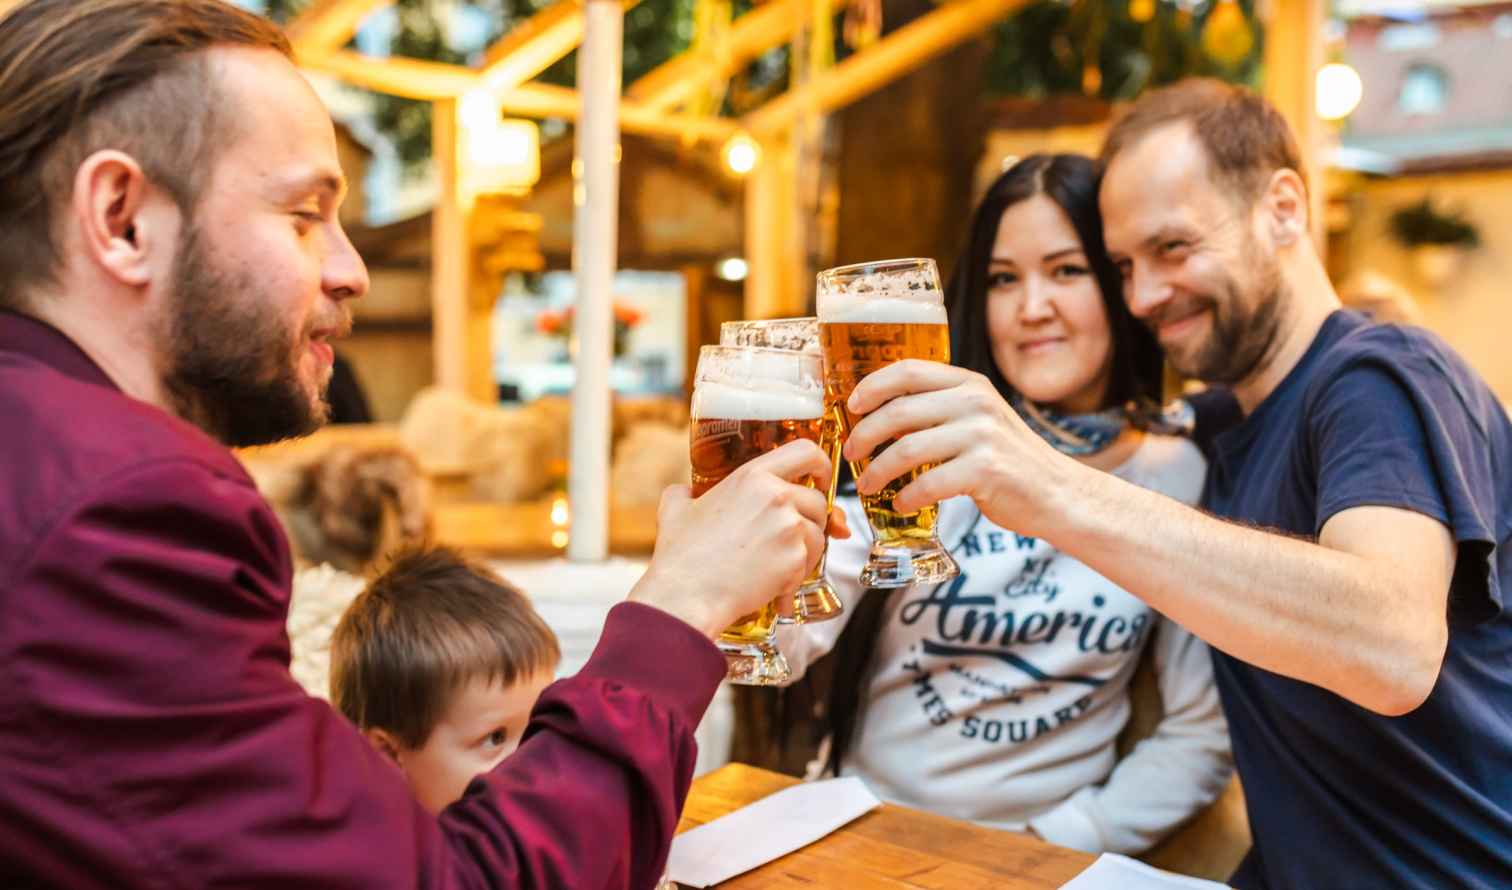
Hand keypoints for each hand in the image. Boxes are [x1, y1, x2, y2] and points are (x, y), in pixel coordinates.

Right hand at [630, 439, 848, 638]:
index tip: (820, 479)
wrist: (687, 595)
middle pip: (817, 501)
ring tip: (776, 568)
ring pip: (818, 535)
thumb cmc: (680, 555)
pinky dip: (795, 579)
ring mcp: (789, 527)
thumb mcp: (675, 509)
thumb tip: (685, 492)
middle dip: (810, 521)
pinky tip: (774, 589)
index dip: (821, 465)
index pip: (806, 451)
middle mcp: (776, 496)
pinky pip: (810, 565)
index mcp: (752, 476)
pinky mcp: (795, 558)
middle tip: (790, 539)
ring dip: (805, 552)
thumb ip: (686, 492)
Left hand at [841, 360, 1074, 537]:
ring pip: (906, 449)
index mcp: (969, 384)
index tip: (851, 407)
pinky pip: (927, 483)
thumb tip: (881, 420)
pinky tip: (901, 503)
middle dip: (864, 434)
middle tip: (851, 452)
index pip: (908, 371)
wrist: (1057, 492)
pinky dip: (906, 496)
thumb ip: (939, 412)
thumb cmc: (1009, 459)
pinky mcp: (986, 470)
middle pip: (898, 411)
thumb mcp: (978, 420)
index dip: (872, 387)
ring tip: (869, 485)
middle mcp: (975, 403)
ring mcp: (982, 435)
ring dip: (878, 471)